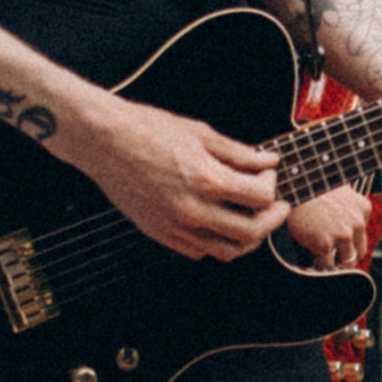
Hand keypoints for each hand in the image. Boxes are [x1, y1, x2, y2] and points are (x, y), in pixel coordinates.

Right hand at [71, 90, 288, 260]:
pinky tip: (219, 223)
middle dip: (272, 219)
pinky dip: (217, 242)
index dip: (272, 184)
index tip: (269, 173)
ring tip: (253, 220)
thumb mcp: (201, 133)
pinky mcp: (160, 234)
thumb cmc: (148, 129)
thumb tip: (268, 161)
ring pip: (228, 251)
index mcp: (206, 180)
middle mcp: (193, 210)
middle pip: (252, 232)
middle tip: (277, 207)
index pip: (261, 197)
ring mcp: (175, 226)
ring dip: (249, 238)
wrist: (103, 140)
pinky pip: (200, 251)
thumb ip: (239, 153)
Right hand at [287, 186, 376, 271]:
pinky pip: (327, 265)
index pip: (363, 234)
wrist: (293, 187)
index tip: (339, 240)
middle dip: (345, 255)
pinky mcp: (324, 244)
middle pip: (359, 252)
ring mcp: (342, 234)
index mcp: (363, 208)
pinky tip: (314, 257)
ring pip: (346, 262)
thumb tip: (346, 227)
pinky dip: (320, 264)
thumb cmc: (312, 188)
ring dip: (335, 262)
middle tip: (333, 254)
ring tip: (324, 258)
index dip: (351, 240)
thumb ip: (348, 209)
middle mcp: (357, 222)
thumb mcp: (341, 192)